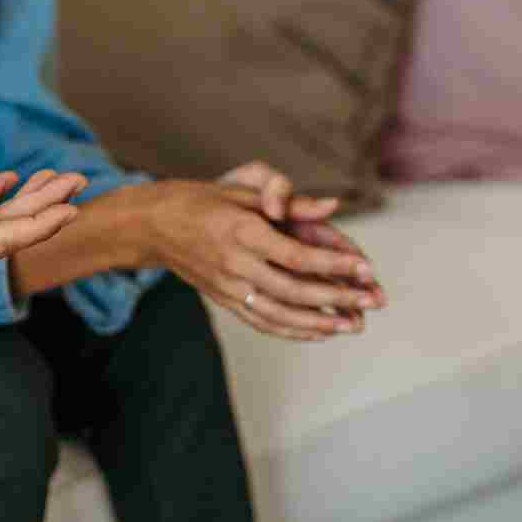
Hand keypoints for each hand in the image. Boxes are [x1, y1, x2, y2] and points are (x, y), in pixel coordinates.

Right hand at [142, 180, 378, 341]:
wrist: (151, 225)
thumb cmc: (200, 199)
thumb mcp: (242, 189)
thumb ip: (287, 199)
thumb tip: (330, 206)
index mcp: (241, 232)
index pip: (296, 254)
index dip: (333, 264)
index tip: (365, 267)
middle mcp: (234, 264)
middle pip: (293, 290)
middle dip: (336, 297)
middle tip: (371, 300)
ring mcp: (227, 287)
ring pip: (279, 313)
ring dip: (318, 322)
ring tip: (351, 324)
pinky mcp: (224, 300)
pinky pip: (262, 321)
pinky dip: (292, 330)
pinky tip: (318, 332)